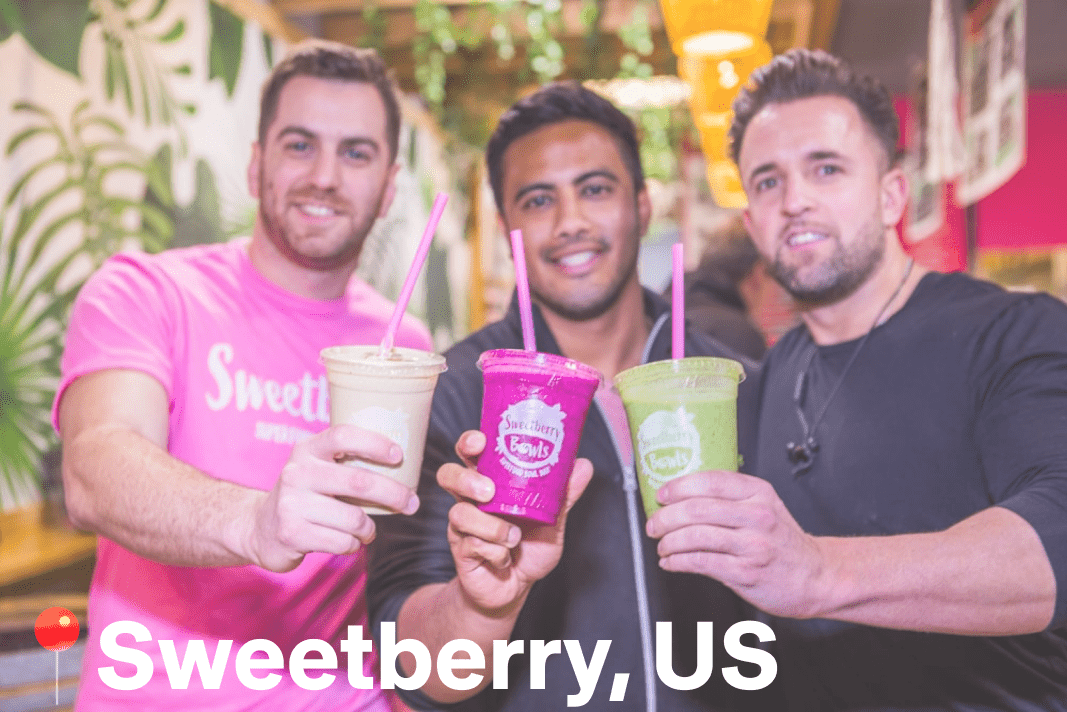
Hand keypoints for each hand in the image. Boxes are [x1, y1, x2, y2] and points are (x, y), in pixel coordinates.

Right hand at [244, 424, 419, 571]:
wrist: (259, 529)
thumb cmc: (304, 496)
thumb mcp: (316, 468)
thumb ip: (346, 461)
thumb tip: (402, 464)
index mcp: (307, 449)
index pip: (343, 436)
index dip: (375, 443)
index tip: (399, 455)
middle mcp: (297, 473)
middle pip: (359, 480)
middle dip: (394, 494)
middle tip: (411, 503)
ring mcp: (292, 504)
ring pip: (354, 518)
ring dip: (370, 528)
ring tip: (367, 529)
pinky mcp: (292, 533)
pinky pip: (342, 541)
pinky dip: (353, 544)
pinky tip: (347, 541)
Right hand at [437, 430, 592, 614]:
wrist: (516, 588)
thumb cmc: (530, 547)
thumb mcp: (553, 520)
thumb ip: (564, 494)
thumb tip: (583, 465)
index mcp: (491, 482)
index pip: (471, 453)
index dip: (469, 442)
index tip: (481, 441)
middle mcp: (472, 500)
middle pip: (449, 475)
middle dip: (465, 479)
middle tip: (488, 491)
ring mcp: (463, 525)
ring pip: (459, 512)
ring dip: (491, 526)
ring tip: (513, 537)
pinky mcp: (461, 550)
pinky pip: (471, 544)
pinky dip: (495, 551)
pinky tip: (505, 558)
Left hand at [645, 469, 828, 618]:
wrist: (817, 576)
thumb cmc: (784, 542)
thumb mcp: (766, 506)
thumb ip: (732, 498)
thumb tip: (682, 497)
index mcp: (758, 493)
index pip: (710, 481)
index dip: (679, 486)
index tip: (662, 494)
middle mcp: (757, 516)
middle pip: (696, 509)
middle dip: (665, 517)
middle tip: (654, 524)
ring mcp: (752, 545)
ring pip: (695, 536)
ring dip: (669, 541)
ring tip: (662, 545)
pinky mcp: (746, 572)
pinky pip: (701, 563)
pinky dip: (677, 562)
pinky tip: (671, 562)